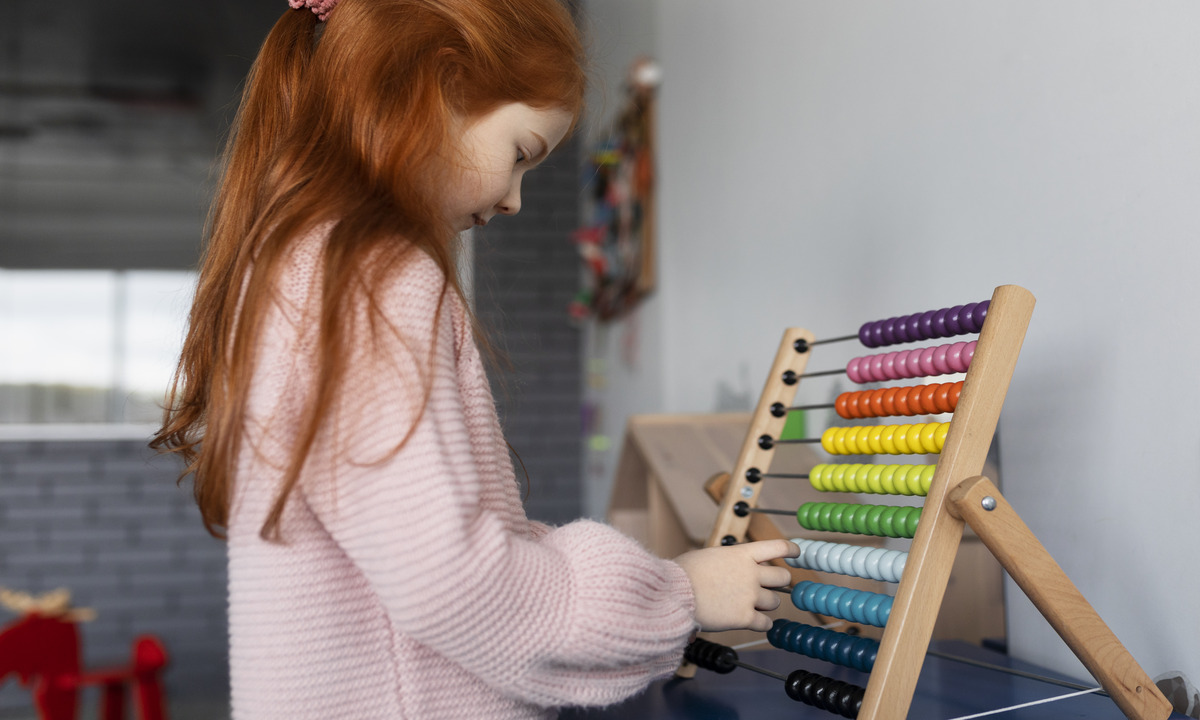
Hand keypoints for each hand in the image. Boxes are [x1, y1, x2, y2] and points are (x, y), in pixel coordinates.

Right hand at [674, 539, 798, 632]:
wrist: (675, 594)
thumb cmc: (682, 574)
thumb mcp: (708, 557)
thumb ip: (725, 561)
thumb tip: (726, 567)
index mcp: (742, 554)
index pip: (776, 547)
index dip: (790, 549)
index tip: (796, 552)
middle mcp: (751, 573)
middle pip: (782, 577)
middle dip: (778, 582)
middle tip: (769, 587)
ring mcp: (750, 596)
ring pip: (774, 601)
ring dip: (767, 603)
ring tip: (752, 605)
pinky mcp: (745, 617)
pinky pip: (765, 623)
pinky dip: (762, 624)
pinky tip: (754, 622)